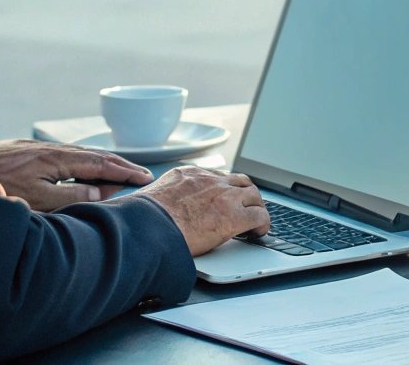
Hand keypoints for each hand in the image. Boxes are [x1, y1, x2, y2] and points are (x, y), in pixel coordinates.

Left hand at [0, 140, 153, 211]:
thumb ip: (71, 197)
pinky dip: (83, 166)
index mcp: (58, 158)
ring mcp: (38, 151)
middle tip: (142, 176)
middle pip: (95, 156)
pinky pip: (66, 159)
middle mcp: (52, 151)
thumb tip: (100, 194)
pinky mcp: (27, 155)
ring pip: (80, 157)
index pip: (102, 164)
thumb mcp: (38, 200)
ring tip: (118, 176)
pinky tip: (80, 174)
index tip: (147, 178)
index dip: (126, 172)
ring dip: (102, 166)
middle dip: (120, 166)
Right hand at [138, 166, 270, 255]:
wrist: (152, 227)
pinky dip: (263, 223)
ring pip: (253, 194)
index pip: (215, 176)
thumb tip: (154, 210)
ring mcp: (224, 195)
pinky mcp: (233, 215)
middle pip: (239, 181)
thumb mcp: (152, 197)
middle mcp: (209, 180)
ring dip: (256, 206)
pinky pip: (259, 215)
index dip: (224, 189)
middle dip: (245, 194)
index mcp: (189, 175)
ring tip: (256, 220)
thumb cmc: (145, 219)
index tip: (225, 198)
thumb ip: (163, 198)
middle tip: (247, 207)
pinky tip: (259, 232)